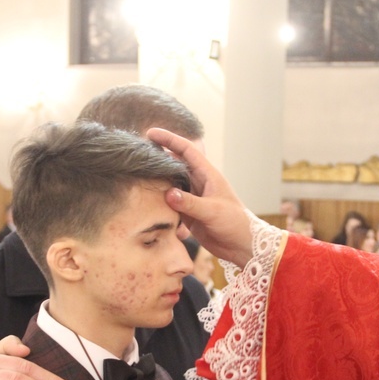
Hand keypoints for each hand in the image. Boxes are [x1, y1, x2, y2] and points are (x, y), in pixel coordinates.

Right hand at [147, 128, 254, 267]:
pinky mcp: (188, 214)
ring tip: (136, 178)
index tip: (151, 133)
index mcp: (208, 175)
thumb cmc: (235, 223)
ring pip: (170, 185)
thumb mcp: (213, 211)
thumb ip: (191, 203)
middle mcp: (198, 184)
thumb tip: (168, 194)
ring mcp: (192, 199)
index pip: (186, 151)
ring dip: (156, 183)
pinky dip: (160, 205)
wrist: (242, 246)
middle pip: (174, 165)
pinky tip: (148, 204)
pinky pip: (170, 205)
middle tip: (137, 154)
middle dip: (157, 158)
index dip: (169, 140)